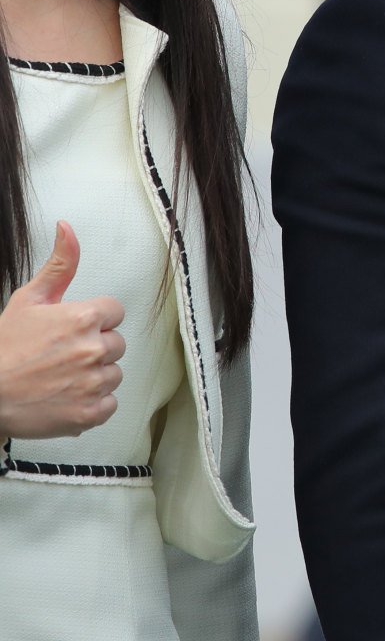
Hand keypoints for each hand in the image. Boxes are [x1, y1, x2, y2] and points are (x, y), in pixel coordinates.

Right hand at [0, 222, 126, 443]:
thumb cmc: (4, 348)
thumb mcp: (28, 300)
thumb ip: (59, 265)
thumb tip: (68, 228)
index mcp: (84, 318)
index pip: (115, 312)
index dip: (95, 320)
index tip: (72, 330)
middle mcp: (94, 349)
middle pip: (116, 343)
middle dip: (94, 347)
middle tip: (61, 356)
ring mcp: (94, 382)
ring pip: (114, 373)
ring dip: (94, 376)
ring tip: (60, 377)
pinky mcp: (91, 412)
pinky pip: (110, 404)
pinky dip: (92, 403)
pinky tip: (66, 397)